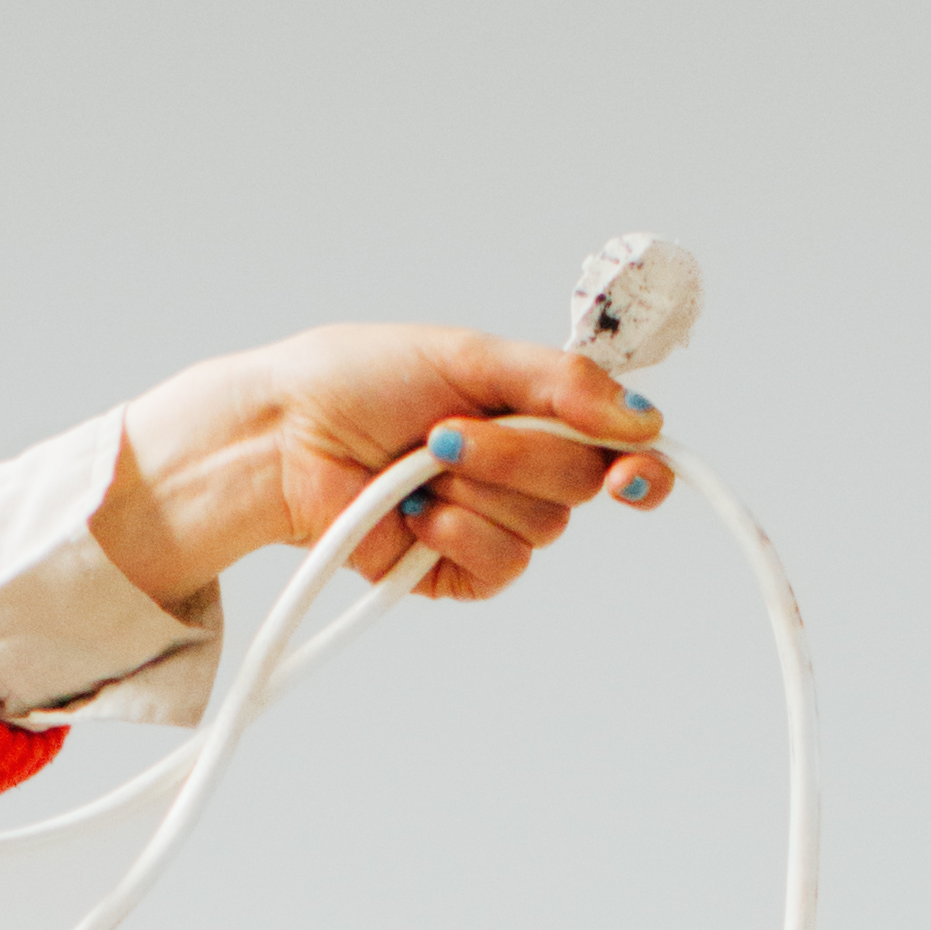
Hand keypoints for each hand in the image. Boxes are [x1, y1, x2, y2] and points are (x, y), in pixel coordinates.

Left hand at [89, 325, 674, 613]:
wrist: (287, 436)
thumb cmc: (360, 381)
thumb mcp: (468, 355)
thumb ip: (559, 384)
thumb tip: (642, 418)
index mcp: (532, 413)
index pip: (617, 448)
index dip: (642, 465)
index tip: (637, 471)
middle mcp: (521, 471)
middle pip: (582, 484)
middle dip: (520, 455)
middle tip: (449, 431)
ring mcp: (492, 525)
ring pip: (541, 529)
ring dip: (479, 489)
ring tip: (419, 463)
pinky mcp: (458, 574)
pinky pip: (500, 567)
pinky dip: (457, 533)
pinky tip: (413, 514)